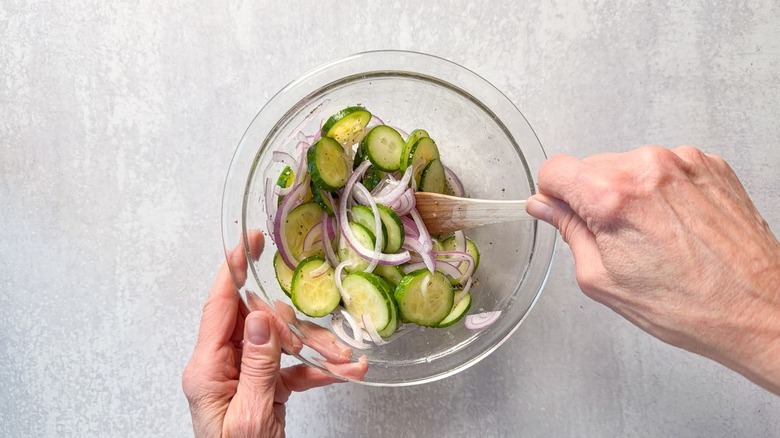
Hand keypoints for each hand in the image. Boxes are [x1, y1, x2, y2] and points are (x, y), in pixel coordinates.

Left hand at [182, 232, 349, 436]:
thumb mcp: (248, 415)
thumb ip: (255, 365)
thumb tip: (260, 317)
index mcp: (206, 368)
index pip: (218, 306)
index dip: (232, 269)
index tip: (248, 242)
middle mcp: (222, 365)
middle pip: (260, 323)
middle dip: (296, 327)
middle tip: (322, 338)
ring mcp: (244, 374)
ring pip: (283, 343)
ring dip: (316, 351)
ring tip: (343, 362)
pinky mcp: (265, 386)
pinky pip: (293, 367)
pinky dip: (318, 369)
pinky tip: (343, 372)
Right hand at [525, 145, 779, 393]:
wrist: (758, 308)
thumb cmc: (688, 305)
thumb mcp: (602, 279)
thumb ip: (569, 231)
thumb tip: (546, 207)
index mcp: (613, 196)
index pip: (555, 169)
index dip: (552, 194)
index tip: (562, 210)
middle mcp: (647, 167)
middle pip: (592, 167)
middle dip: (593, 198)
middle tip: (617, 239)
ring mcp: (683, 161)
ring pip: (629, 167)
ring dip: (630, 194)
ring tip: (655, 237)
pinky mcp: (709, 165)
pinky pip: (664, 169)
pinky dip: (662, 192)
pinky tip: (677, 227)